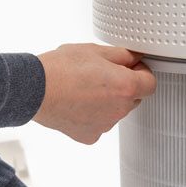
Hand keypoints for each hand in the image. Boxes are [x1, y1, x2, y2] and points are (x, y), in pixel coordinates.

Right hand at [35, 43, 155, 143]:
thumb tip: (133, 58)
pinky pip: (98, 124)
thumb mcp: (94, 51)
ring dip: (107, 102)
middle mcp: (119, 110)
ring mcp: (105, 125)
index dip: (142, 73)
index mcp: (125, 87)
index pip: (150, 83)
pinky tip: (77, 103)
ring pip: (114, 112)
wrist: (34, 90)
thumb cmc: (60, 69)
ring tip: (84, 88)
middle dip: (123, 87)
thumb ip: (122, 55)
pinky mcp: (89, 136)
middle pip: (133, 99)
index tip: (131, 68)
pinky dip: (92, 115)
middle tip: (101, 75)